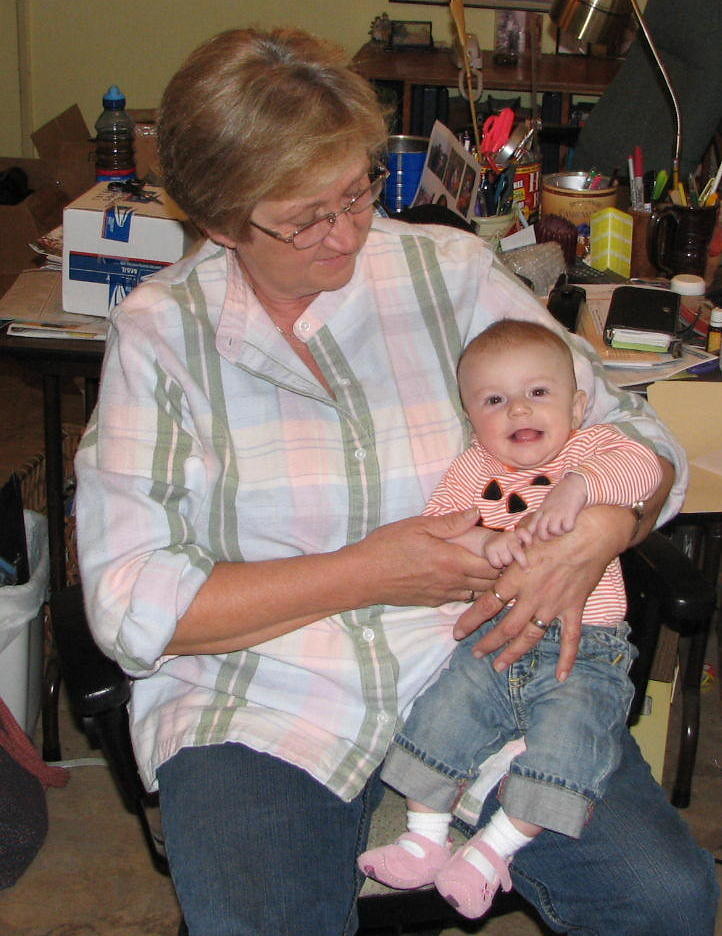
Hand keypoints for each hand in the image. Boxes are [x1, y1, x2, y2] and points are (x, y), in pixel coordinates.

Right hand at [351, 509, 499, 607]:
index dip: (507, 557)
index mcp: (452, 561)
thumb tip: (476, 512)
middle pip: (491, 582)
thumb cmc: (387, 547)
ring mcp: (443, 595)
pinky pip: (461, 597)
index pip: (494, 565)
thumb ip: (450, 522)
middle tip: (507, 555)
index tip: (512, 546)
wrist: (362, 577)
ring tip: (491, 567)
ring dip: (487, 582)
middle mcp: (452, 582)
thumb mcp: (417, 526)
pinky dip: (470, 589)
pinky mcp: (432, 602)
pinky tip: (466, 577)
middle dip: (502, 570)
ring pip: (478, 593)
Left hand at [453, 505, 633, 679]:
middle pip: (505, 627)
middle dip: (488, 643)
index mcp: (517, 576)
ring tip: (499, 665)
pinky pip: (570, 638)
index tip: (458, 632)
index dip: (471, 621)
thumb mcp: (524, 534)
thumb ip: (506, 546)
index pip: (487, 604)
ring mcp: (554, 605)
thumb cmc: (556, 528)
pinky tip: (561, 676)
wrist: (592, 532)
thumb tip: (493, 553)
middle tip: (475, 653)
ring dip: (513, 653)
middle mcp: (532, 595)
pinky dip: (567, 658)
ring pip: (530, 636)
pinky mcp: (574, 608)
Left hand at [524, 473, 587, 540]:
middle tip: (555, 532)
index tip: (533, 541)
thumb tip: (535, 527)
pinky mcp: (569, 513)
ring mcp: (557, 513)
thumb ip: (542, 514)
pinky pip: (567, 527)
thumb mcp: (547, 503)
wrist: (574, 484)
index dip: (531, 536)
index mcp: (541, 511)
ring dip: (560, 532)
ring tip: (564, 525)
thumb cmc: (561, 494)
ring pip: (554, 531)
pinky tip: (571, 521)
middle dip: (548, 537)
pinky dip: (570, 527)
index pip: (531, 527)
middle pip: (541, 533)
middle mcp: (547, 513)